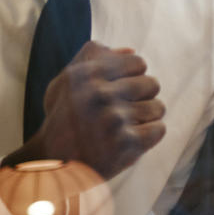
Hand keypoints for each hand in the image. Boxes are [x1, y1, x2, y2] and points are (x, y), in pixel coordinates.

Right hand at [9, 41, 164, 178]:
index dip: (133, 77)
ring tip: (124, 127)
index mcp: (87, 74)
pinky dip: (148, 136)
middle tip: (122, 112)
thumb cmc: (62, 120)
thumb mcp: (65, 83)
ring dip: (145, 118)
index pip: (138, 62)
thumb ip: (94, 60)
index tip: (120, 90)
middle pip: (152, 84)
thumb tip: (130, 51)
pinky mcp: (128, 143)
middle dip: (141, 98)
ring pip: (158, 107)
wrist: (53, 163)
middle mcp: (100, 94)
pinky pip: (159, 129)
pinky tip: (129, 139)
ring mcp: (115, 119)